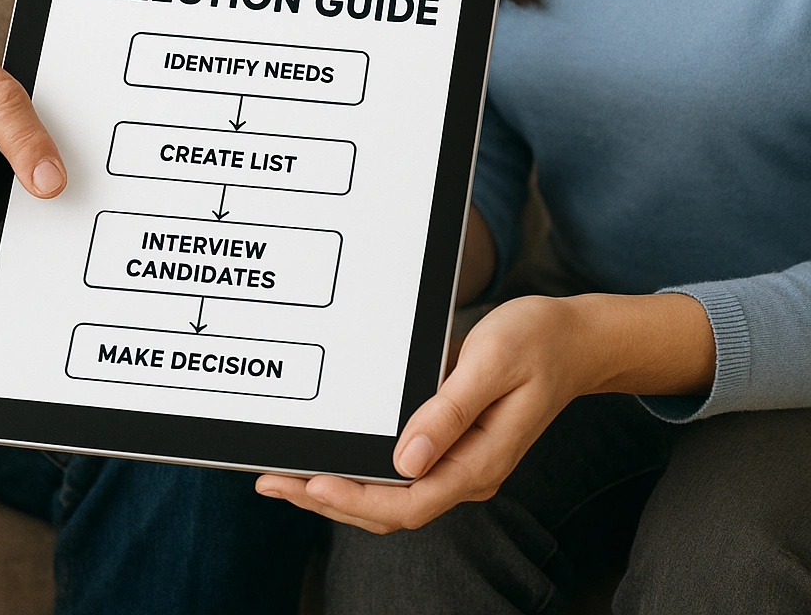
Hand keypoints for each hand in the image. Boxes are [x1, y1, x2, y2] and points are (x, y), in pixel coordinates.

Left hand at [256, 290, 714, 533]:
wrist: (575, 338)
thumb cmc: (536, 340)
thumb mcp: (491, 362)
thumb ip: (450, 410)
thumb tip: (405, 458)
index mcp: (479, 461)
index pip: (407, 500)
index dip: (353, 498)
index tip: (309, 482)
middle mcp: (467, 473)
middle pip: (390, 509)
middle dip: (328, 500)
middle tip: (273, 481)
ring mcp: (460, 464)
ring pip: (391, 498)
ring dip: (339, 492)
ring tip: (286, 477)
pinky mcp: (453, 447)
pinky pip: (400, 476)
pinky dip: (360, 474)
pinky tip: (332, 460)